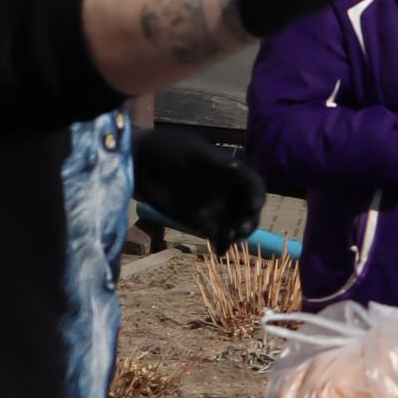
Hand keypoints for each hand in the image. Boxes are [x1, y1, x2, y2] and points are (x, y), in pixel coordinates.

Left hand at [132, 124, 264, 251]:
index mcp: (229, 169)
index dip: (257, 194)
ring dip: (237, 233)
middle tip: (242, 230)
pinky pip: (216, 235)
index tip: (254, 205)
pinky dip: (221, 243)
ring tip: (228, 237)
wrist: (140, 162)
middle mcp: (226, 190)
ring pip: (235, 224)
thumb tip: (234, 167)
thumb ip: (212, 161)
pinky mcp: (199, 221)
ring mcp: (214, 207)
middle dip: (250, 220)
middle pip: (248, 209)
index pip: (252, 184)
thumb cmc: (166, 147)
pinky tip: (219, 250)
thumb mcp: (190, 149)